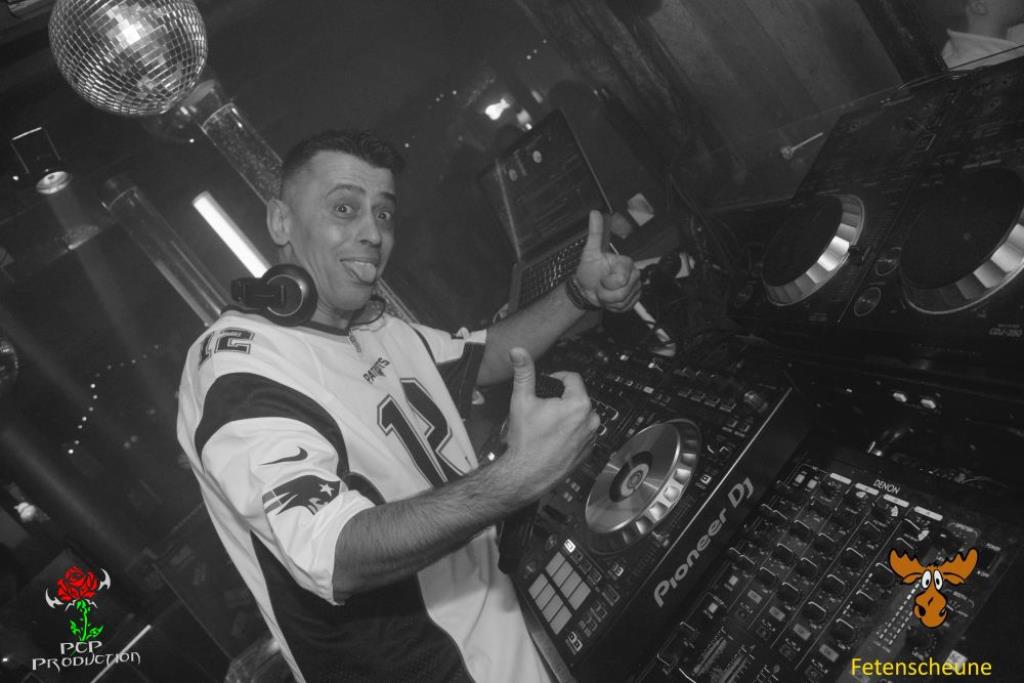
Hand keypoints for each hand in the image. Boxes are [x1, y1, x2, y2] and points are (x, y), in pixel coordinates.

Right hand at [499, 348, 598, 499]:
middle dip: (561, 399)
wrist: (525, 475)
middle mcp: (591, 420)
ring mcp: (591, 438)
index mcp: (579, 404)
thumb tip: (518, 352)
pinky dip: (571, 432)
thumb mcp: (522, 400)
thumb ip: (524, 373)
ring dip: (567, 415)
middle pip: (577, 397)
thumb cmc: (525, 441)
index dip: (557, 378)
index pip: (572, 378)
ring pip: (580, 416)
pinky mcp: (588, 452)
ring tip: (547, 425)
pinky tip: (554, 438)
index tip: (546, 385)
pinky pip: (583, 433)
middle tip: (543, 409)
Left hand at [574, 210, 641, 311]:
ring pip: (623, 301)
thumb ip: (595, 233)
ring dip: (608, 300)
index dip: (608, 283)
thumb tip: (595, 214)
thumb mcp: (590, 252)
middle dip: (607, 293)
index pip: (621, 278)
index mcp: (626, 263)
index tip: (601, 280)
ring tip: (604, 292)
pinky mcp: (634, 300)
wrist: (587, 289)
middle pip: (622, 292)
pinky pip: (625, 307)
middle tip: (601, 286)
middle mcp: (634, 275)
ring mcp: (635, 289)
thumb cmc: (589, 271)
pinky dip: (613, 306)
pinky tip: (609, 299)